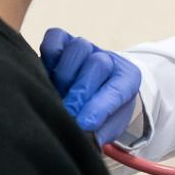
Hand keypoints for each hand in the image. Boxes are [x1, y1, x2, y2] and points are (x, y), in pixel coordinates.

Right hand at [39, 29, 141, 145]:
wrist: (90, 93)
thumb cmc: (100, 113)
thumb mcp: (106, 127)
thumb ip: (98, 132)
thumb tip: (82, 135)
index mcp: (126, 79)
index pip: (118, 89)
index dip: (100, 107)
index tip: (85, 124)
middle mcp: (107, 59)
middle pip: (98, 64)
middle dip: (81, 92)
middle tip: (69, 113)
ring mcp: (84, 47)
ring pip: (77, 48)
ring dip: (65, 75)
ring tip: (58, 94)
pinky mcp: (63, 40)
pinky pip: (55, 38)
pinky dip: (49, 55)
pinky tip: (47, 75)